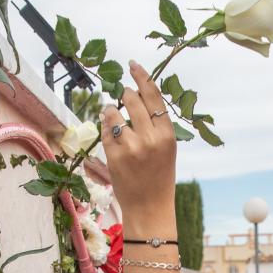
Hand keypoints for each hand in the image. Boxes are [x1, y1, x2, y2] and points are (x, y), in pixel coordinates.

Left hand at [101, 62, 177, 235]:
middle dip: (124, 94)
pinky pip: (104, 132)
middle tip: (122, 94)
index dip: (142, 76)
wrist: (150, 207)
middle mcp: (150, 138)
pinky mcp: (114, 157)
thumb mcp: (166, 148)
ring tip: (113, 116)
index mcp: (167, 134)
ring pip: (114, 114)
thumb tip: (137, 95)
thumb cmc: (159, 176)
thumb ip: (155, 124)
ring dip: (111, 111)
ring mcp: (131, 148)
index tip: (132, 64)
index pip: (153, 96)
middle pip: (132, 100)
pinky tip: (109, 132)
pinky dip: (105, 128)